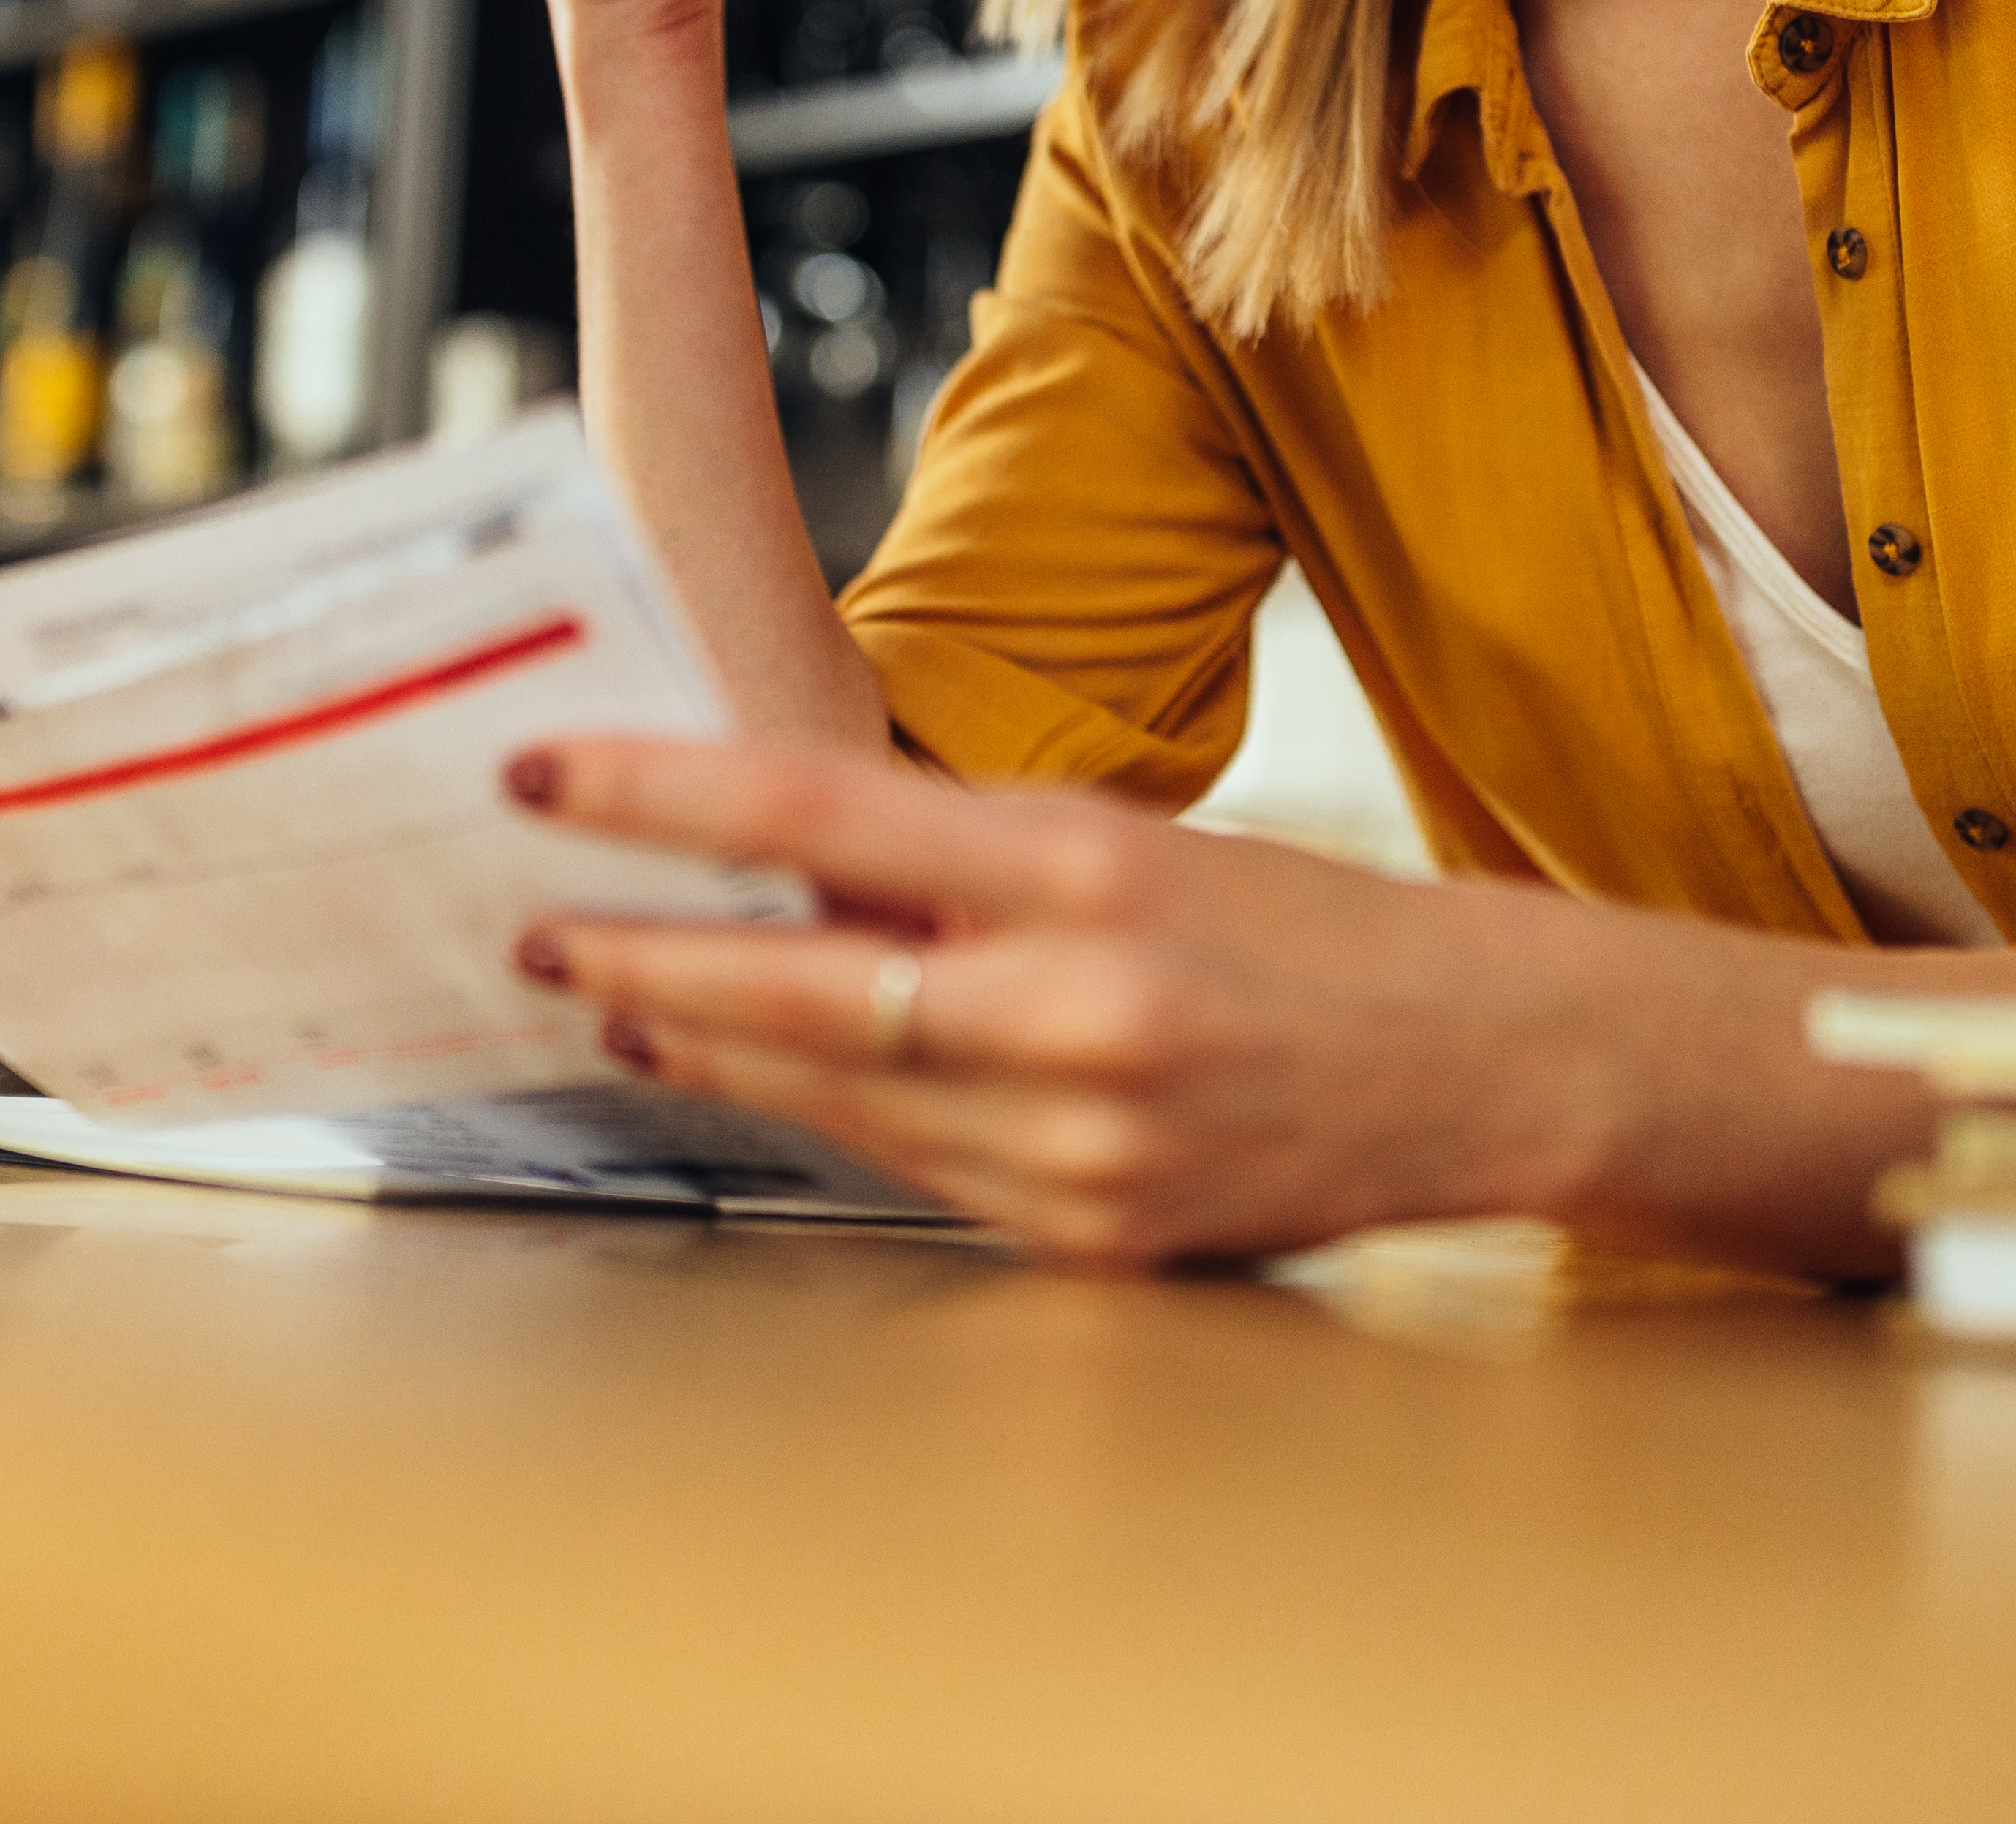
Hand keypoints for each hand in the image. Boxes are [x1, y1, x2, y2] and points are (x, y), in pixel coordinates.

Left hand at [502, 735, 1607, 1269]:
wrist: (1487, 1062)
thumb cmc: (1304, 931)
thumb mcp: (1135, 845)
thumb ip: (965, 865)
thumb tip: (779, 857)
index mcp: (1086, 869)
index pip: (815, 814)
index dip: (656, 798)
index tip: (541, 779)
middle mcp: (1075, 1009)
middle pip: (791, 986)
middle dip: (636, 957)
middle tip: (528, 927)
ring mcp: (1080, 1141)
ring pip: (831, 1093)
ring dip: (705, 1046)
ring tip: (613, 998)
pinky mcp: (1091, 1235)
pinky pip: (912, 1171)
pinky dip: (828, 1118)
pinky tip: (761, 1079)